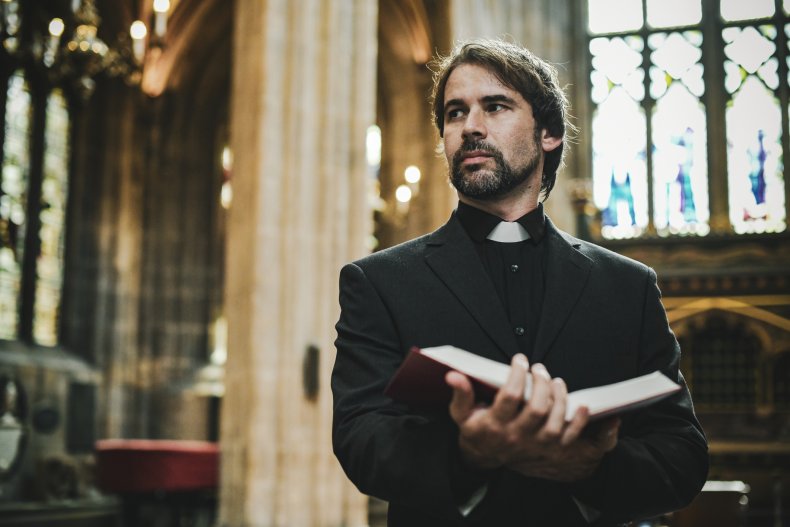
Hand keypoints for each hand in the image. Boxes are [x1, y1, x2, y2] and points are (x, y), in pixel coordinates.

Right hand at [446, 354, 618, 480]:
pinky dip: (579, 422)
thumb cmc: (475, 429)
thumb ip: (460, 394)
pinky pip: (569, 437)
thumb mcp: (461, 413)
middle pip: (536, 409)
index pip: (509, 397)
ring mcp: (534, 445)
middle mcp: (516, 436)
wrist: (484, 457)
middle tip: (539, 368)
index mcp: (495, 425)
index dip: (517, 375)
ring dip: (559, 398)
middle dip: (541, 384)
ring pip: (554, 422)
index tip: (519, 359)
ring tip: (555, 380)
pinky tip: (582, 405)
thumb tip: (453, 375)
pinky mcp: (547, 449)